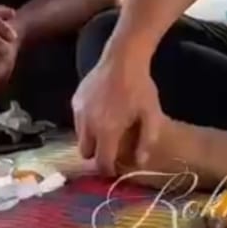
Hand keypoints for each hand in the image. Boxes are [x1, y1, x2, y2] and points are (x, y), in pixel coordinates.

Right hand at [73, 48, 163, 177]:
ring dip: (91, 138)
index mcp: (107, 130)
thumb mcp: (151, 114)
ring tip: (108, 127)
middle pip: (86, 153)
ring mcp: (79, 111)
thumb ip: (146, 141)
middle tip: (112, 147)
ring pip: (80, 137)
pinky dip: (87, 122)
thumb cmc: (140, 87)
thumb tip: (139, 163)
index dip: (108, 170)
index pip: (101, 163)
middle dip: (97, 154)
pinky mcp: (75, 100)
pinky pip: (78, 120)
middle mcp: (88, 124)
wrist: (123, 57)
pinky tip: (101, 111)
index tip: (116, 168)